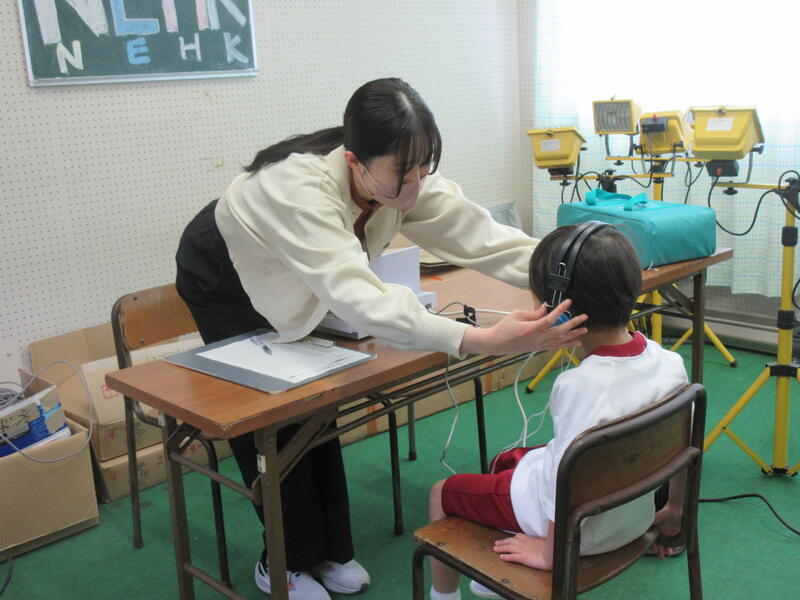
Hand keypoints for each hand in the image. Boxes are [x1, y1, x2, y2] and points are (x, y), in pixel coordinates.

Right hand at [460, 299, 587, 355]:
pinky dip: (566, 345)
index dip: (561, 310)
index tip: (569, 302)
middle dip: (574, 324)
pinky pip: (556, 347)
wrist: (497, 343)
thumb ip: (533, 313)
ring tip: (584, 330)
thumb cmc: (504, 328)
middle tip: (584, 317)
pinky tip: (575, 342)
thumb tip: (546, 308)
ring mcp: (539, 345)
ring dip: (574, 335)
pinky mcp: (539, 348)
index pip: (550, 318)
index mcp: (531, 328)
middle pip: (560, 331)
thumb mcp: (516, 315)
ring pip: (560, 341)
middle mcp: (537, 338)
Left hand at [493, 533, 551, 569]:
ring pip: (509, 547)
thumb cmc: (550, 548)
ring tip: (495, 549)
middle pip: (510, 541)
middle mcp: (524, 543)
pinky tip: (501, 557)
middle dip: (502, 542)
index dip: (510, 538)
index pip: (516, 537)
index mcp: (528, 539)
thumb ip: (536, 542)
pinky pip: (513, 557)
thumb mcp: (542, 542)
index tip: (506, 539)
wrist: (552, 553)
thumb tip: (536, 544)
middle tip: (496, 543)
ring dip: (501, 548)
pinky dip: (506, 556)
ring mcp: (523, 550)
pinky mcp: (524, 557)